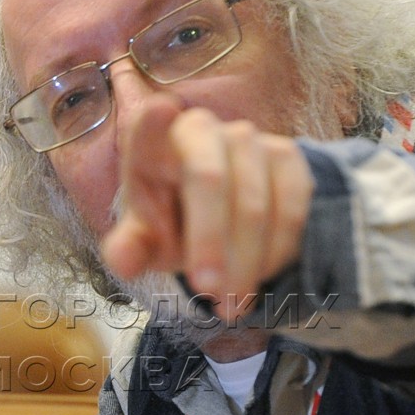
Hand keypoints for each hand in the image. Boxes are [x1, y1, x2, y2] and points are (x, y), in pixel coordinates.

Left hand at [101, 106, 312, 323]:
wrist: (221, 219)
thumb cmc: (171, 224)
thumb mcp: (146, 241)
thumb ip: (130, 250)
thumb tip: (123, 261)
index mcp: (153, 145)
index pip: (148, 127)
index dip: (155, 121)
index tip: (160, 111)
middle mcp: (201, 130)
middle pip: (209, 177)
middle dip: (211, 239)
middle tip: (208, 291)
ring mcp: (248, 139)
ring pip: (254, 201)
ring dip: (245, 260)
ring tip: (230, 303)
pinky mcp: (288, 158)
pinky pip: (291, 207)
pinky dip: (277, 251)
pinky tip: (260, 278)